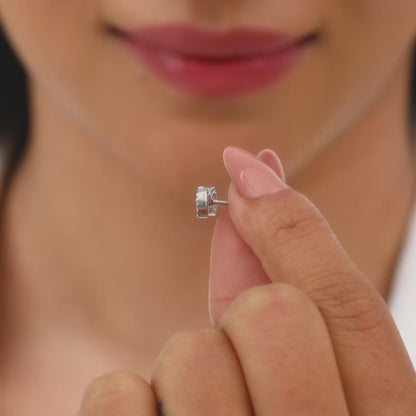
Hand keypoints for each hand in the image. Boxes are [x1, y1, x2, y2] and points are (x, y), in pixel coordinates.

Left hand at [79, 145, 415, 414]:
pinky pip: (117, 393)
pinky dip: (127, 403)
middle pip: (272, 314)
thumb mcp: (299, 377)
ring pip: (189, 352)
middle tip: (244, 358)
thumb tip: (251, 185)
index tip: (245, 166)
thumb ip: (276, 282)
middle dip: (246, 316)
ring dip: (186, 373)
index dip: (294, 221)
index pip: (346, 304)